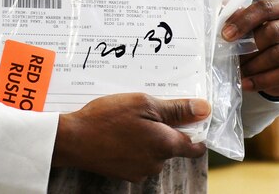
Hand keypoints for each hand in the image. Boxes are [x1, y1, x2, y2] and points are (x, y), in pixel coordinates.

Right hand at [51, 93, 209, 181]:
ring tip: (127, 122)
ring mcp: (140, 172)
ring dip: (147, 138)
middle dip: (163, 129)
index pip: (195, 146)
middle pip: (172, 146)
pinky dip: (134, 147)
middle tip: (144, 111)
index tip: (188, 119)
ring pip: (154, 153)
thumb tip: (204, 109)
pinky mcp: (125, 174)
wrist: (73, 139)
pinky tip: (119, 134)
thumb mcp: (143, 103)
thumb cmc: (107, 118)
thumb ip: (176, 109)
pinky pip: (138, 159)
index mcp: (165, 144)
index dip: (195, 131)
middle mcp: (157, 163)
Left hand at [222, 0, 278, 98]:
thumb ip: (240, 14)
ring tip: (238, 72)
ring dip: (254, 66)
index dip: (243, 21)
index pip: (266, 7)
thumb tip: (220, 10)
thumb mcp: (256, 22)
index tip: (226, 35)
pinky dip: (263, 81)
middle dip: (248, 47)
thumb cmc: (268, 36)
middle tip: (231, 58)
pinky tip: (247, 83)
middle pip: (273, 31)